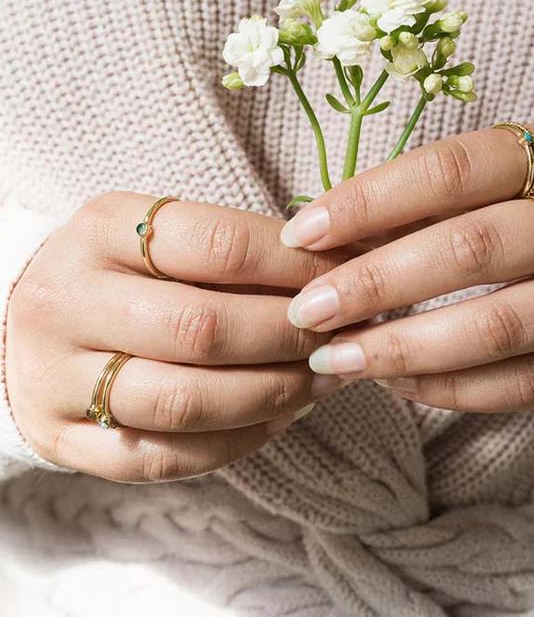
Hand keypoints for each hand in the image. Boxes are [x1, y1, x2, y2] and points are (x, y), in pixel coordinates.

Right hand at [6, 192, 347, 481]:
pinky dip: (233, 444)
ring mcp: (56, 376)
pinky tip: (277, 420)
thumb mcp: (155, 233)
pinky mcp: (58, 438)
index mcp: (100, 230)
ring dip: (271, 395)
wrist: (13, 318)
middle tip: (341, 335)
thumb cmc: (116, 269)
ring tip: (321, 380)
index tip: (345, 275)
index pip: (216, 245)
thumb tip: (341, 264)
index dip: (294, 266)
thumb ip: (231, 248)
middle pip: (202, 328)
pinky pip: (160, 458)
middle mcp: (69, 300)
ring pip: (184, 402)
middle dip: (289, 336)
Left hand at [279, 120, 533, 411]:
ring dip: (405, 346)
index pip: (454, 168)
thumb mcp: (514, 179)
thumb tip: (327, 235)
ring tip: (337, 358)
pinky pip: (525, 383)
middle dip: (376, 281)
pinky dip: (452, 388)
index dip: (371, 200)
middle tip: (308, 309)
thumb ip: (434, 200)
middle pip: (474, 248)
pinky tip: (398, 385)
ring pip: (501, 325)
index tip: (303, 232)